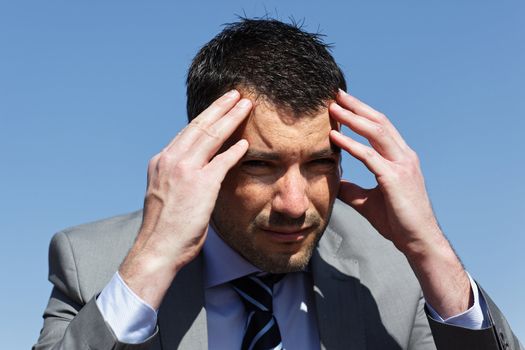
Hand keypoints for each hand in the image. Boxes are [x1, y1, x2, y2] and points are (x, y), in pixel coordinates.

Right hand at [119, 90, 251, 307]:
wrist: (156, 249)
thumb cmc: (163, 228)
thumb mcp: (165, 194)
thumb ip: (178, 177)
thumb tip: (194, 171)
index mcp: (161, 161)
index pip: (187, 133)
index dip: (205, 118)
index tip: (218, 108)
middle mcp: (170, 160)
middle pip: (199, 126)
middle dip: (220, 107)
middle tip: (235, 94)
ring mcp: (184, 170)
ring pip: (211, 136)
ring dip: (231, 118)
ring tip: (245, 105)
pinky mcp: (200, 184)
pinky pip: (222, 161)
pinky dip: (235, 150)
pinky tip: (246, 142)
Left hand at [329, 90, 471, 317]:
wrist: (417, 241)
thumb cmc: (397, 221)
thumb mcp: (367, 201)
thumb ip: (352, 189)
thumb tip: (334, 182)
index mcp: (400, 158)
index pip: (380, 128)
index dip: (361, 113)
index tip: (342, 104)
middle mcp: (404, 156)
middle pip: (379, 122)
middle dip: (357, 106)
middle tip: (336, 94)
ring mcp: (402, 165)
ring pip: (376, 132)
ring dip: (353, 118)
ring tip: (333, 108)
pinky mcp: (395, 178)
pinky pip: (369, 156)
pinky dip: (351, 145)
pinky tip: (334, 137)